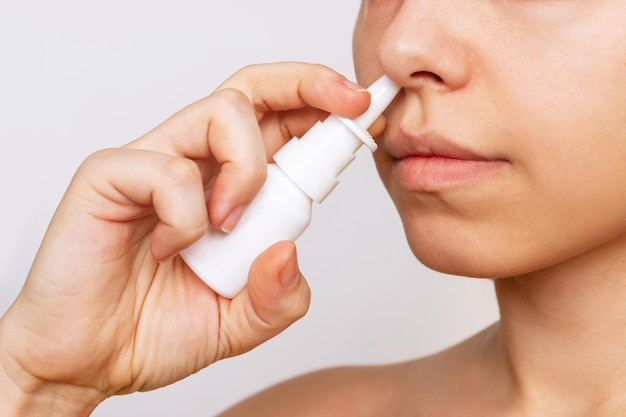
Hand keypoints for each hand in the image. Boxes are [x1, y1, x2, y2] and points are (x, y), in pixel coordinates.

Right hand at [0, 62, 371, 415]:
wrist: (88, 361)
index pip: (281, 127)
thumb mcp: (240, 323)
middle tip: (349, 101)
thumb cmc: (154, 330)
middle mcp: (197, 164)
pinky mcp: (112, 174)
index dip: (325, 113)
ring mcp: (153, 163)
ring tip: (231, 223)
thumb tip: (290, 251)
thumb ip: (277, 297)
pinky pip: (169, 169)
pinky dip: (189, 215)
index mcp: (230, 187)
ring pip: (222, 111)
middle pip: (256, 91)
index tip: (366, 116)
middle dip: (310, 84)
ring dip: (248, 169)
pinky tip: (171, 250)